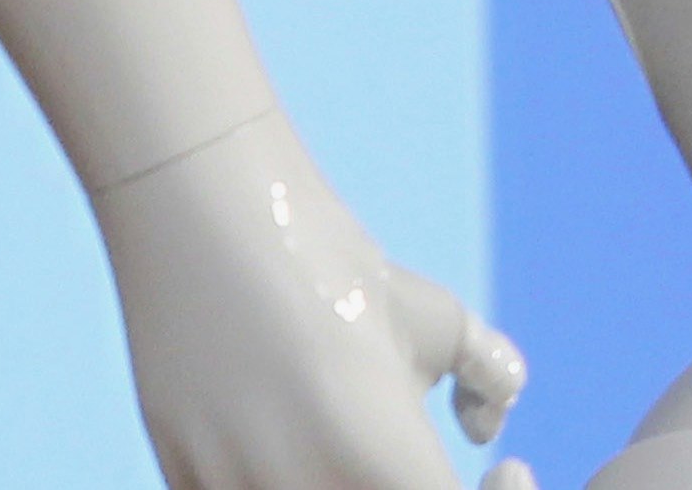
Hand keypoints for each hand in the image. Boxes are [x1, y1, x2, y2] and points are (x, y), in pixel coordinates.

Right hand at [93, 110, 531, 489]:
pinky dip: (280, 475)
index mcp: (390, 468)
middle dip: (407, 481)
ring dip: (341, 478)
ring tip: (350, 429)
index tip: (504, 467)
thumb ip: (489, 380)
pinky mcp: (187, 481)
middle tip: (416, 450)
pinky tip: (288, 432)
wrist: (214, 226)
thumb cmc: (341, 275)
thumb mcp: (441, 323)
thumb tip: (487, 429)